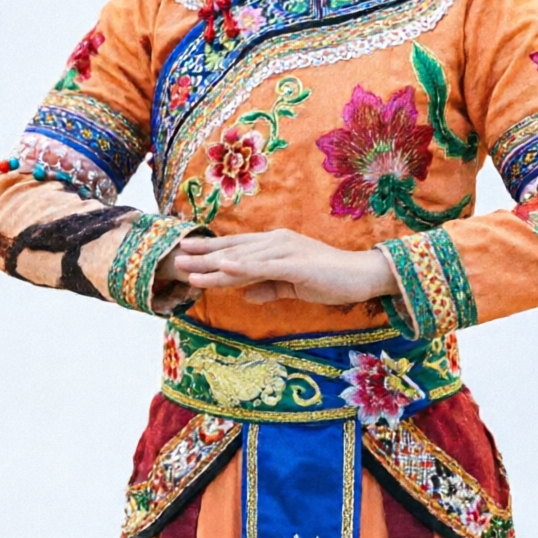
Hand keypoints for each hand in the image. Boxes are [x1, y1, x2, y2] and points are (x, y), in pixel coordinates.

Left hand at [156, 231, 398, 307]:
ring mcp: (286, 251)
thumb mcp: (293, 286)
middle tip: (176, 257)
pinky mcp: (296, 264)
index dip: (210, 250)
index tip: (186, 252)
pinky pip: (264, 266)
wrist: (361, 276)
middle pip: (233, 249)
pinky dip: (242, 266)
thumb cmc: (329, 279)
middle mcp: (276, 242)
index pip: (236, 247)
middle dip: (203, 255)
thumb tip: (247, 295)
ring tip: (190, 270)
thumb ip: (270, 288)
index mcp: (275, 245)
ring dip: (214, 265)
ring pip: (243, 259)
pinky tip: (223, 267)